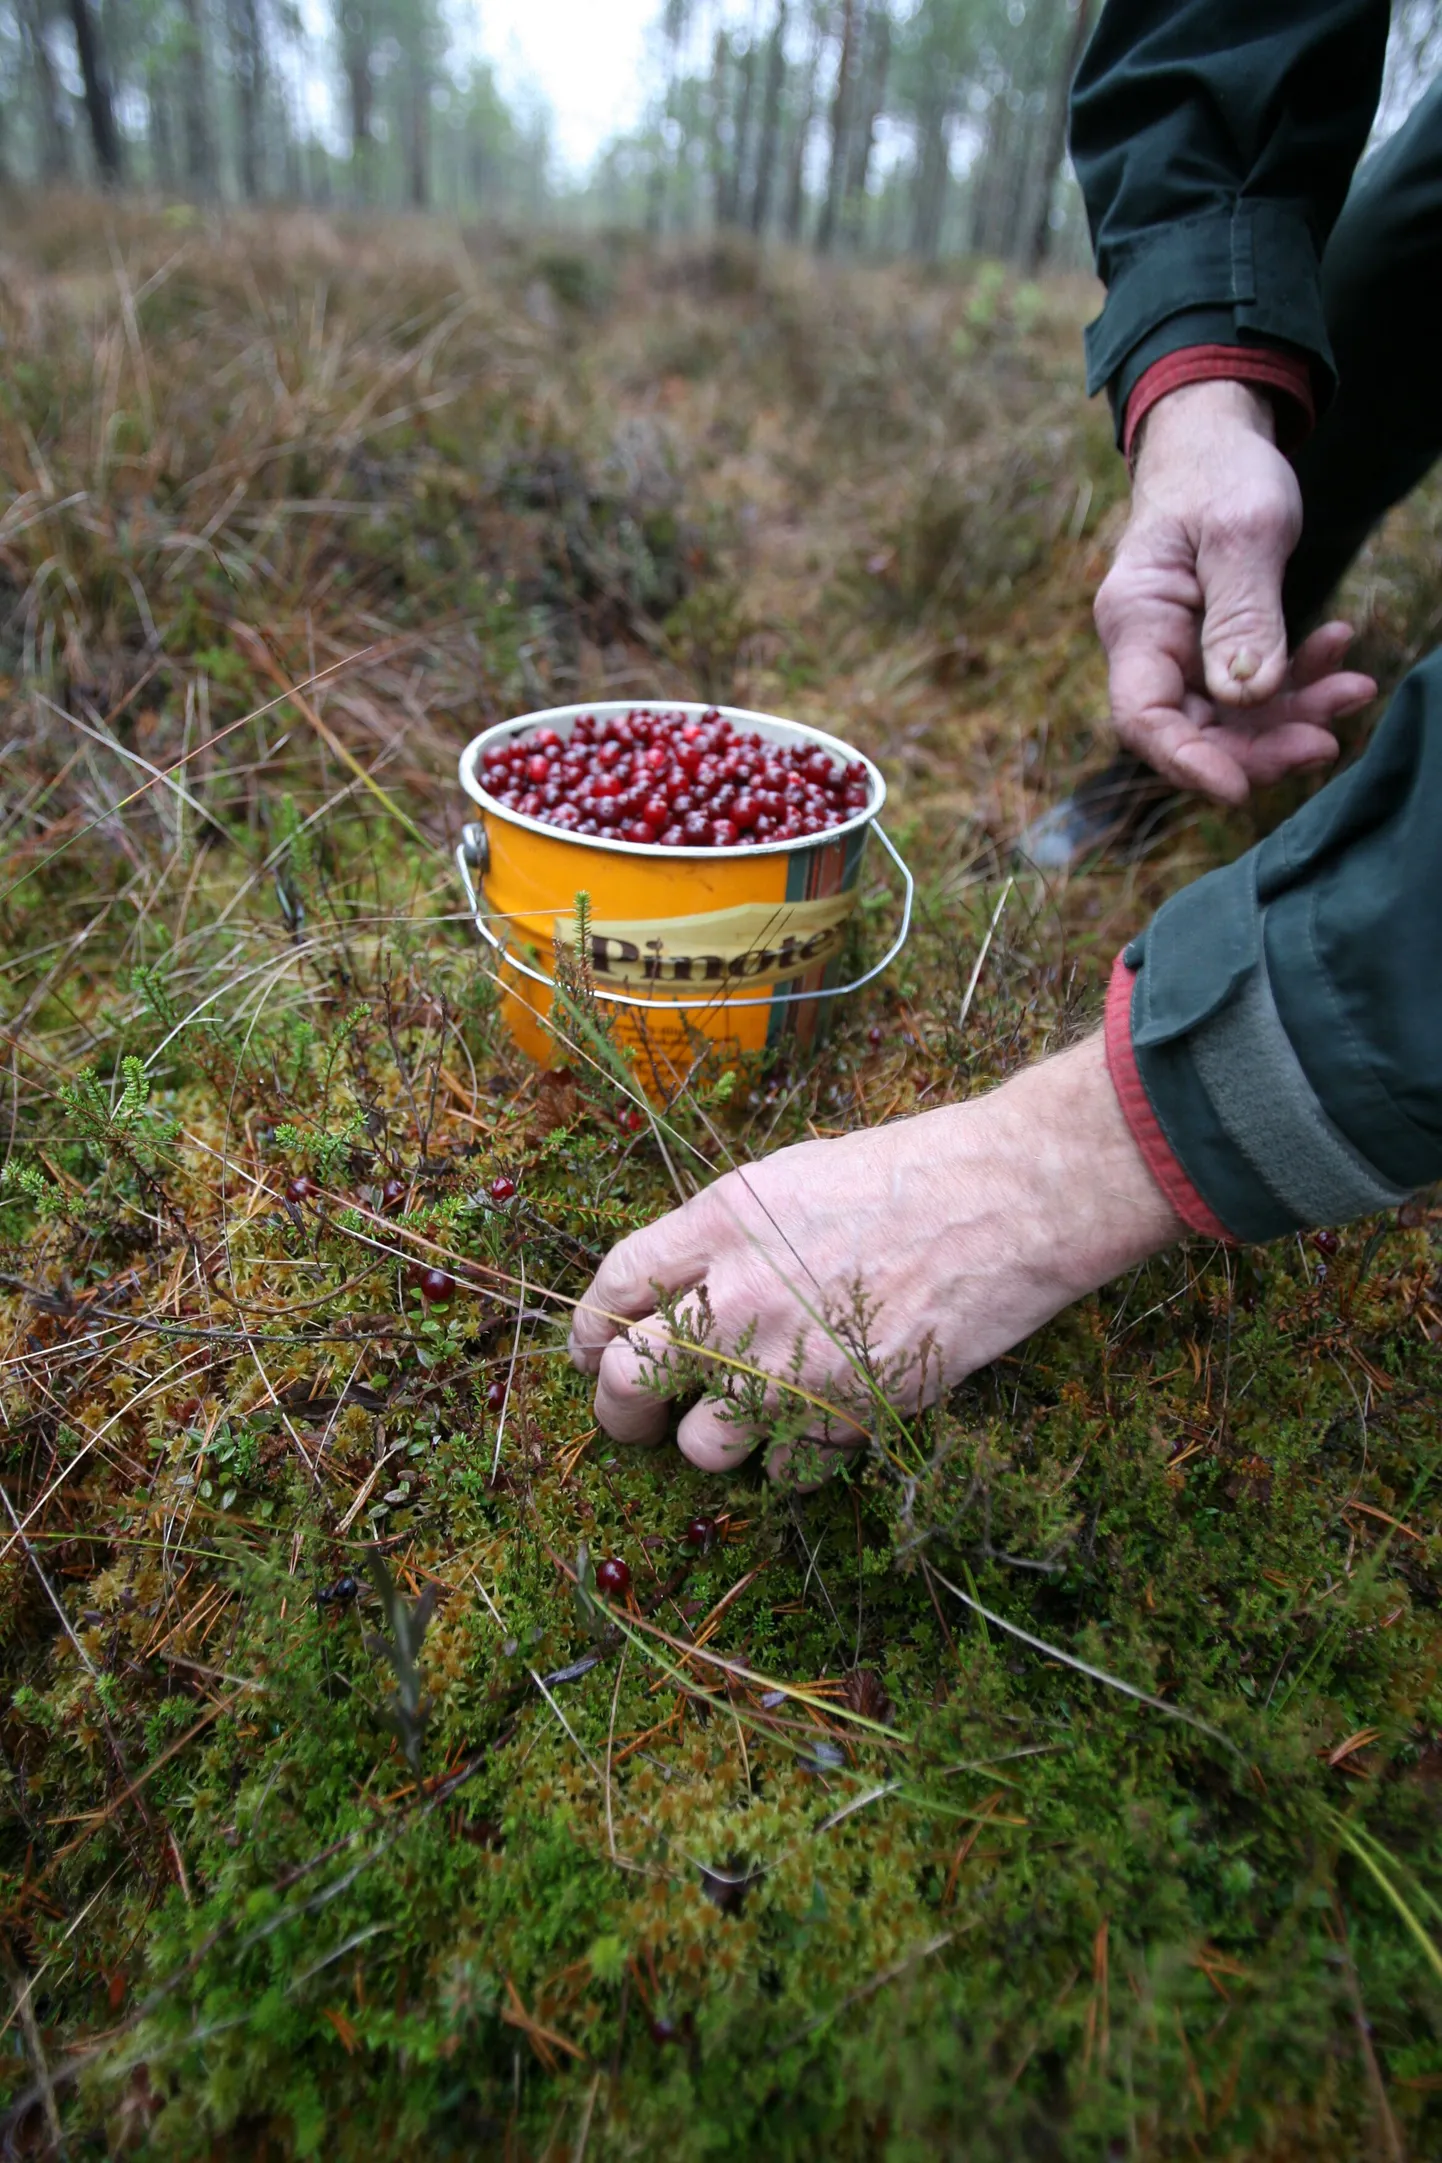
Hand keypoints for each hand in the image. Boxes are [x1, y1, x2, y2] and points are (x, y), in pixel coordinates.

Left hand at [569, 1034, 1181, 1480]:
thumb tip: (680, 1291)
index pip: (610, 1289)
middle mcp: (737, 1297)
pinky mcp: (847, 1412)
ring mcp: (790, 1362)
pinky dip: (794, 1454)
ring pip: (700, 1447)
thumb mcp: (790, 1178)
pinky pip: (786, 1466)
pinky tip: (822, 1416)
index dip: (587, 1332)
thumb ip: (723, 1236)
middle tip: (635, 1420)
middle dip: (619, 1412)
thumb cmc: (908, 1174)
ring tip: (745, 1420)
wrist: (1007, 1200)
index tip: (591, 1354)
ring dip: (714, 1441)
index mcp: (717, 1223)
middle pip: (628, 1381)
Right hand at [1095, 379, 1375, 803]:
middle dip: (1259, 747)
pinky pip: (1257, 686)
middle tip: (1327, 743)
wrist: (1218, 435)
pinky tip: (1340, 649)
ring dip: (1293, 715)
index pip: (1144, 717)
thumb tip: (1247, 699)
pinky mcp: (1216, 645)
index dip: (1187, 762)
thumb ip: (1244, 616)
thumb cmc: (1221, 472)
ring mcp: (1183, 650)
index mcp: (1135, 620)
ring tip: (1354, 689)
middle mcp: (1150, 646)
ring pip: (1232, 716)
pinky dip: (1301, 679)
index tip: (1241, 789)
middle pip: (1193, 729)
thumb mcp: (1243, 533)